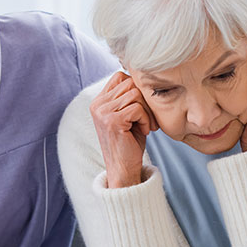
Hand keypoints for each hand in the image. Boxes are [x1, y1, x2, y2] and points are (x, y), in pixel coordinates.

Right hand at [90, 72, 158, 187]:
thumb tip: (143, 76)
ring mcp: (103, 112)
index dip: (136, 89)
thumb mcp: (127, 116)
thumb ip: (129, 97)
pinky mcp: (112, 121)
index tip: (143, 108)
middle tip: (149, 119)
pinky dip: (146, 120)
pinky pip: (137, 108)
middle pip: (130, 83)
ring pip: (135, 94)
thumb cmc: (129, 143)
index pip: (120, 76)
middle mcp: (97, 104)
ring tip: (146, 126)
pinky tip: (145, 132)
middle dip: (145, 100)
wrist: (123, 170)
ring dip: (147, 111)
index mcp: (99, 101)